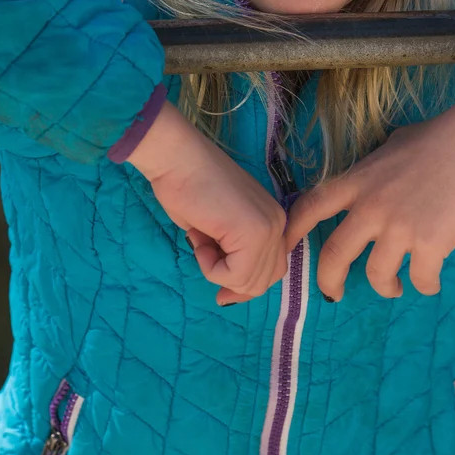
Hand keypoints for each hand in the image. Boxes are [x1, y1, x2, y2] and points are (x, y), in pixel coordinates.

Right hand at [128, 102, 287, 305]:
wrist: (177, 159)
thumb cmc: (187, 187)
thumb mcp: (217, 230)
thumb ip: (232, 253)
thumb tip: (230, 292)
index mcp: (273, 219)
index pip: (272, 270)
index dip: (244, 286)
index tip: (222, 295)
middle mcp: (278, 223)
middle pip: (263, 280)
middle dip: (230, 280)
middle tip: (204, 252)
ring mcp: (269, 227)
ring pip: (249, 282)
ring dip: (218, 272)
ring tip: (202, 239)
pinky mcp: (254, 232)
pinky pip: (234, 274)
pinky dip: (211, 268)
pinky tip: (200, 238)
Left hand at [283, 83, 454, 301]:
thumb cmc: (438, 136)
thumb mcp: (391, 146)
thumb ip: (373, 169)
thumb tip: (372, 178)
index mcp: (358, 181)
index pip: (311, 207)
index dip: (293, 231)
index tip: (286, 248)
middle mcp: (370, 207)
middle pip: (334, 255)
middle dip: (329, 281)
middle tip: (334, 293)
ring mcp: (399, 228)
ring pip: (377, 275)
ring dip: (384, 287)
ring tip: (393, 287)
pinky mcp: (430, 245)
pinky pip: (420, 279)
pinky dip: (425, 285)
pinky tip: (430, 281)